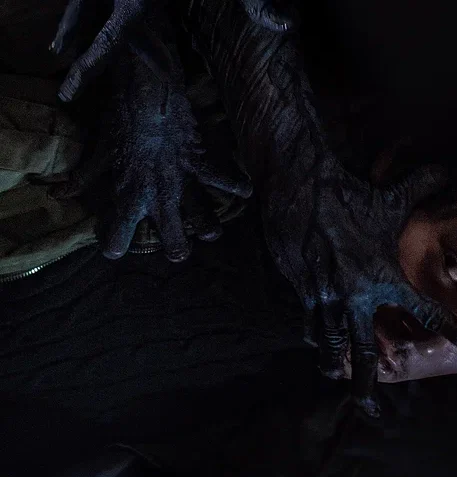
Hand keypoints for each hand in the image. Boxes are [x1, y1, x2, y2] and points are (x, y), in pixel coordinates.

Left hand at [51, 2, 251, 261]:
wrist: (148, 94)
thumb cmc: (120, 122)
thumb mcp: (99, 151)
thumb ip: (84, 177)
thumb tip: (60, 193)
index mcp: (130, 196)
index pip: (119, 236)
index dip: (115, 246)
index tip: (113, 249)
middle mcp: (160, 197)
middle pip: (172, 237)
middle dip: (176, 249)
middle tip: (177, 254)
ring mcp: (184, 182)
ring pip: (202, 216)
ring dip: (208, 226)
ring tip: (210, 233)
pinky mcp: (200, 163)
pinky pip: (222, 179)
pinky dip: (236, 184)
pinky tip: (246, 192)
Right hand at [298, 164, 456, 415]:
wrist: (298, 188)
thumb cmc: (348, 195)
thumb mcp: (388, 197)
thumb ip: (422, 186)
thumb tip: (450, 168)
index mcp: (384, 277)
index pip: (427, 311)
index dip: (455, 331)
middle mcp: (357, 295)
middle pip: (366, 350)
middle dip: (370, 382)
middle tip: (373, 409)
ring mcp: (326, 295)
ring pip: (331, 342)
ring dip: (335, 363)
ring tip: (337, 379)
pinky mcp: (303, 289)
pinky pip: (310, 321)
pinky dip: (315, 334)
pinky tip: (316, 341)